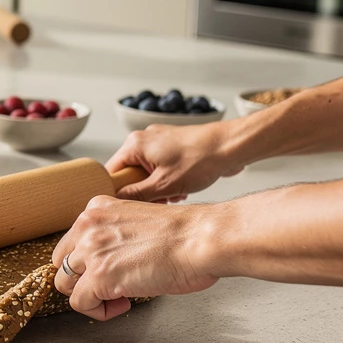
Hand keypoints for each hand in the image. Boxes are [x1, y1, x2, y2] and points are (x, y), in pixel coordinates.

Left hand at [51, 196, 219, 320]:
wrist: (201, 238)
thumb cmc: (184, 235)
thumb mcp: (135, 221)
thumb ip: (113, 236)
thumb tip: (110, 260)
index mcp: (96, 209)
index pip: (71, 241)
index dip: (88, 262)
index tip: (110, 270)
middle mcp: (87, 226)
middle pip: (62, 262)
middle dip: (82, 279)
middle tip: (109, 287)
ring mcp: (90, 251)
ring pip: (64, 284)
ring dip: (89, 296)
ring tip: (117, 298)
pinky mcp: (99, 276)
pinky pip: (80, 303)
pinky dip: (98, 311)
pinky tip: (123, 304)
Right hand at [105, 122, 241, 202]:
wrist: (230, 146)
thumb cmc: (200, 160)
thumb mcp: (165, 185)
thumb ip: (137, 194)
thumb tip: (117, 200)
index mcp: (134, 144)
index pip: (111, 170)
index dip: (117, 189)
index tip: (126, 204)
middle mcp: (142, 138)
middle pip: (130, 171)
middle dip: (143, 190)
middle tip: (159, 200)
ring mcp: (158, 139)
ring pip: (146, 170)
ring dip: (157, 186)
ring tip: (175, 194)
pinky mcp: (171, 143)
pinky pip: (159, 164)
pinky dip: (167, 177)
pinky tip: (181, 186)